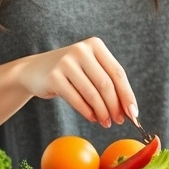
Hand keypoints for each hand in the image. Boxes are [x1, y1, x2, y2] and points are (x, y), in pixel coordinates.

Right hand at [14, 37, 137, 127]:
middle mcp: (81, 50)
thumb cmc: (70, 72)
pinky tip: (93, 118)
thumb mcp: (90, 69)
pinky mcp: (54, 76)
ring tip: (106, 122)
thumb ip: (108, 83)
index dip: (127, 94)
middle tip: (119, 121)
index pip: (117, 72)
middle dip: (115, 106)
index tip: (134, 113)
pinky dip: (87, 111)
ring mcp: (66, 62)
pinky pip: (76, 99)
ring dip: (102, 112)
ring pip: (92, 93)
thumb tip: (128, 110)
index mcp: (95, 45)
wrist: (34, 70)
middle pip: (106, 84)